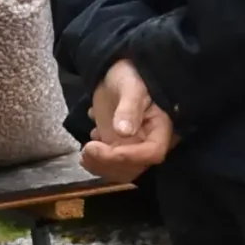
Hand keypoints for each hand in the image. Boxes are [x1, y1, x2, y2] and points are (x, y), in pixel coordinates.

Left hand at [82, 57, 176, 180]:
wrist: (115, 74)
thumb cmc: (128, 75)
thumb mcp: (130, 87)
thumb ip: (129, 108)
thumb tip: (124, 131)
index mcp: (161, 126)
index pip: (153, 151)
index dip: (131, 156)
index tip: (105, 149)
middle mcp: (150, 141)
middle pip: (136, 166)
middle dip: (110, 163)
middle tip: (87, 149)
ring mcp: (135, 146)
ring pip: (122, 170)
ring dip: (101, 167)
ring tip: (84, 152)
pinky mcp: (121, 148)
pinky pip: (112, 166)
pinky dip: (97, 164)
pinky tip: (87, 148)